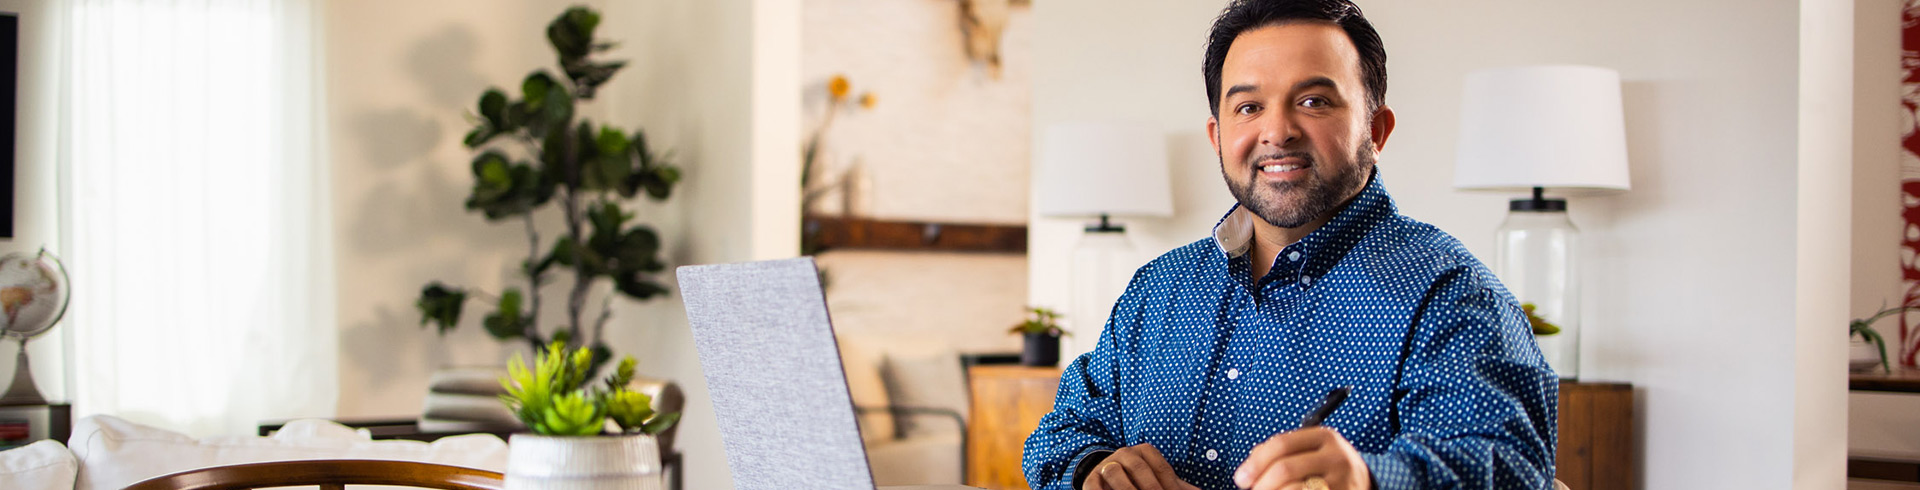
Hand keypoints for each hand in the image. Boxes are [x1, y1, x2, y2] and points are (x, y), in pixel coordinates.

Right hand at [1085, 443, 1200, 489]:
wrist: (1106, 478)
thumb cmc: (1139, 481)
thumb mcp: (1158, 480)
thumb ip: (1176, 486)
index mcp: (1144, 451)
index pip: (1161, 468)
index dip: (1170, 486)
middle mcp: (1124, 454)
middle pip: (1139, 468)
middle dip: (1150, 488)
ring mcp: (1106, 464)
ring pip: (1114, 471)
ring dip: (1126, 488)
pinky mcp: (1090, 479)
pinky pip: (1094, 486)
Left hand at [1233, 427, 1369, 489]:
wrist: (1365, 483)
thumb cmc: (1326, 467)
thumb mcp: (1310, 451)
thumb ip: (1280, 452)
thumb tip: (1249, 467)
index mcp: (1325, 437)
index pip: (1282, 444)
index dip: (1256, 462)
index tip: (1241, 477)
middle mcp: (1336, 457)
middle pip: (1285, 468)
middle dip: (1261, 483)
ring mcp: (1342, 480)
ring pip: (1293, 489)